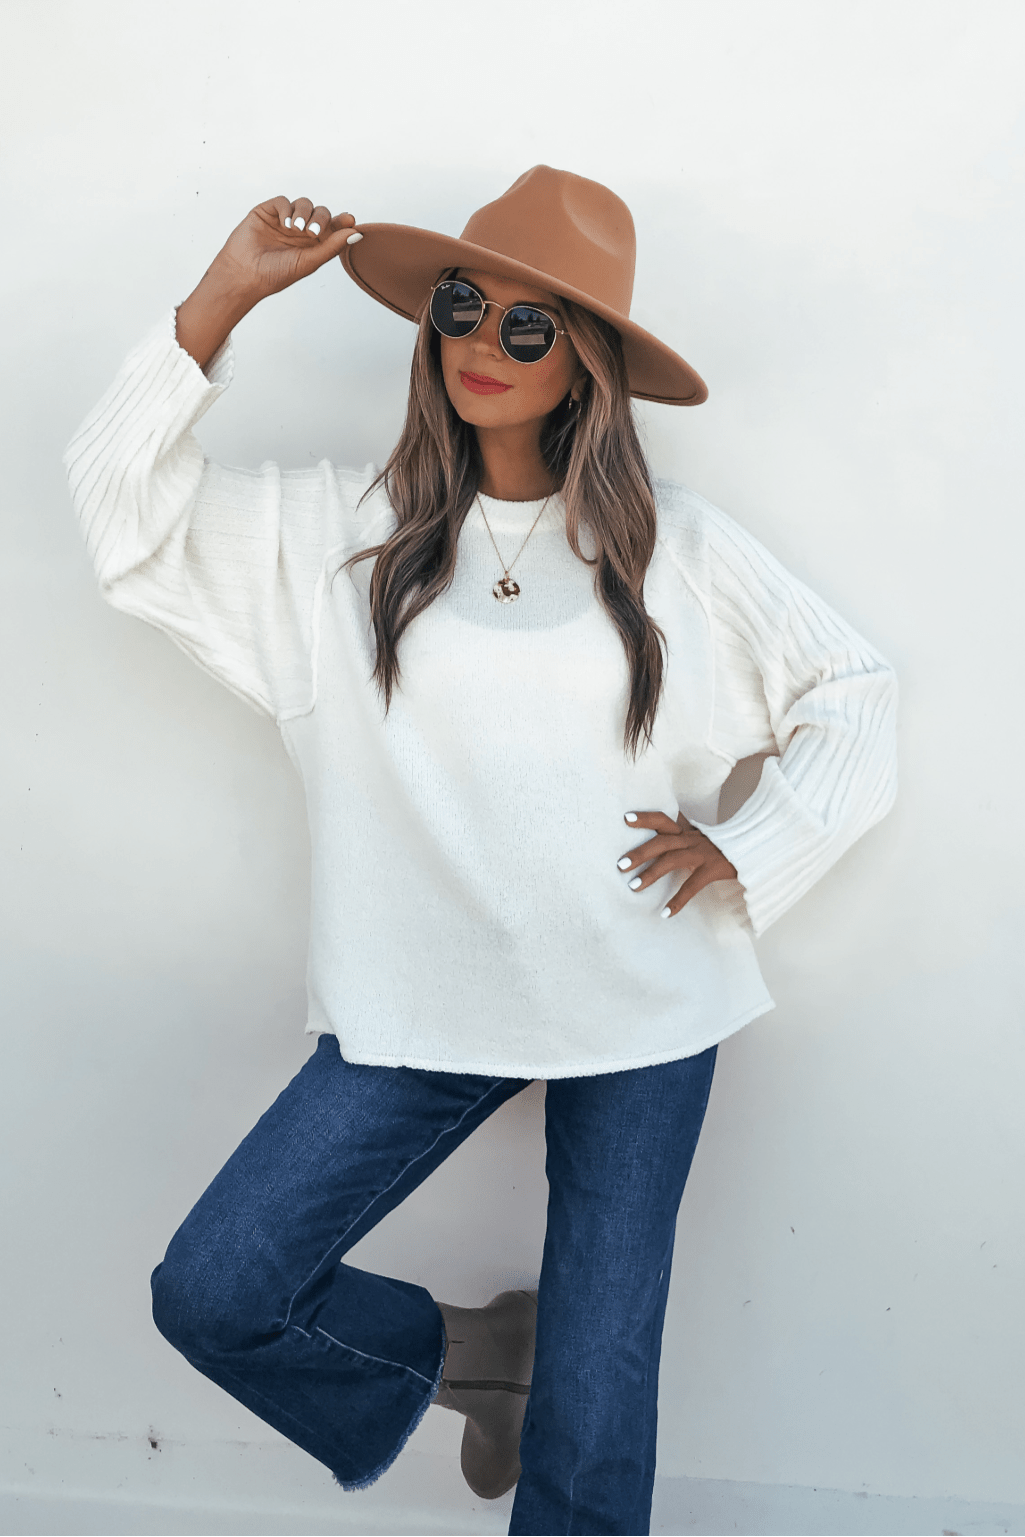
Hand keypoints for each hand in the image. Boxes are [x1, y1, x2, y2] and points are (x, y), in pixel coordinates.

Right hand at [176, 196, 359, 369]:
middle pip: (320, 212)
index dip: (342, 221)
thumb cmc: (276, 274)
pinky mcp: (267, 212)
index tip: (350, 219)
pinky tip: (285, 224)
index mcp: (313, 244)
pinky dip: (287, 209)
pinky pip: (283, 201)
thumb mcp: (309, 261)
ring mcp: (284, 220)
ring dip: (304, 213)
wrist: (244, 275)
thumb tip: (357, 233)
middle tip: (313, 233)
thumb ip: (332, 247)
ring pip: (304, 204)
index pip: (332, 227)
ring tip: (297, 229)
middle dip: (321, 219)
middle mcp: (300, 231)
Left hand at [617, 809, 737, 917]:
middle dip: (639, 853)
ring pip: (672, 860)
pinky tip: (666, 913)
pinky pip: (692, 886)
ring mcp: (702, 854)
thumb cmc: (724, 846)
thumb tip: (669, 827)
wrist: (755, 848)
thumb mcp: (702, 836)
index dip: (645, 818)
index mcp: (687, 832)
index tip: (625, 818)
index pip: (663, 819)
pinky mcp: (713, 870)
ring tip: (634, 887)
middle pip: (661, 842)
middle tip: (620, 865)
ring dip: (651, 874)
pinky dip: (678, 900)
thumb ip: (684, 833)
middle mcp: (692, 840)